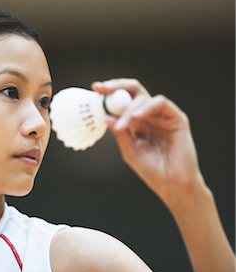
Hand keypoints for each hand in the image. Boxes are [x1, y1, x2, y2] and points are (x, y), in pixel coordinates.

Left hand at [92, 78, 205, 206]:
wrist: (171, 184)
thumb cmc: (151, 169)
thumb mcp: (128, 150)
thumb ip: (119, 133)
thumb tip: (104, 116)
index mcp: (136, 123)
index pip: (122, 101)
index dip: (109, 93)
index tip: (95, 88)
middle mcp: (149, 116)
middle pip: (133, 92)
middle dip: (116, 87)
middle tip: (103, 89)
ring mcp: (162, 116)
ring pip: (144, 97)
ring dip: (129, 107)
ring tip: (123, 124)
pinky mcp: (176, 119)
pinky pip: (161, 103)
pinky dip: (147, 106)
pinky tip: (136, 116)